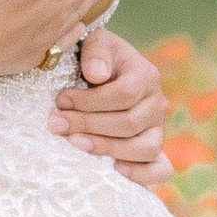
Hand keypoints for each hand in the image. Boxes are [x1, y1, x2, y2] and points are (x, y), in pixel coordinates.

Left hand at [55, 28, 172, 187]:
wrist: (103, 74)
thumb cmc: (95, 60)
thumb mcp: (94, 43)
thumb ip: (96, 52)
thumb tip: (97, 75)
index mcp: (146, 75)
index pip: (124, 94)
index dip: (90, 101)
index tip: (61, 101)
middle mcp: (158, 103)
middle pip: (129, 123)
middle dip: (88, 125)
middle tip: (56, 124)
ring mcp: (158, 129)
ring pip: (145, 147)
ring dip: (108, 148)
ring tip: (75, 143)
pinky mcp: (155, 149)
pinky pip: (161, 169)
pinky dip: (143, 173)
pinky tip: (116, 170)